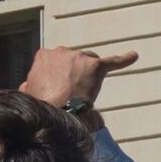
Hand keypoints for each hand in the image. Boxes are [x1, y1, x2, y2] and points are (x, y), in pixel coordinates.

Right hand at [19, 44, 136, 130]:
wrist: (55, 110)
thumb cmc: (41, 103)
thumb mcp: (27, 92)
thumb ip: (29, 84)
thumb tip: (27, 85)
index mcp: (44, 55)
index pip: (58, 60)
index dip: (62, 74)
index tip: (61, 86)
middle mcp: (62, 51)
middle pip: (76, 59)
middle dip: (76, 73)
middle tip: (73, 91)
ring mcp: (79, 57)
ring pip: (91, 62)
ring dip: (90, 74)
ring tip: (86, 91)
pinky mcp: (96, 66)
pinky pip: (113, 61)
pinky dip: (123, 59)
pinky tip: (133, 56)